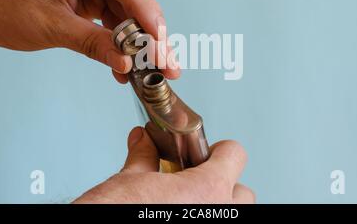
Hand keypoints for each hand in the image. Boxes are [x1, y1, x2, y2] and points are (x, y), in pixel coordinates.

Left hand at [0, 0, 178, 81]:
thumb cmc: (7, 7)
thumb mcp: (52, 27)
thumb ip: (93, 43)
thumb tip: (126, 61)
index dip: (144, 9)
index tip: (159, 38)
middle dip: (149, 30)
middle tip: (164, 59)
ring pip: (131, 5)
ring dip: (142, 38)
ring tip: (153, 66)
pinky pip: (120, 12)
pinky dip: (126, 38)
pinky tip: (131, 60)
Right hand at [74, 127, 254, 203]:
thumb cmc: (113, 215)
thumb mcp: (129, 182)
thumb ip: (143, 157)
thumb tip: (141, 141)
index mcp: (207, 190)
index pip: (235, 154)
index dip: (220, 150)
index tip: (208, 152)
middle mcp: (219, 215)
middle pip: (243, 192)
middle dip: (223, 184)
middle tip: (198, 181)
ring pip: (235, 214)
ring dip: (218, 205)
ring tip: (190, 203)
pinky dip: (204, 218)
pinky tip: (180, 215)